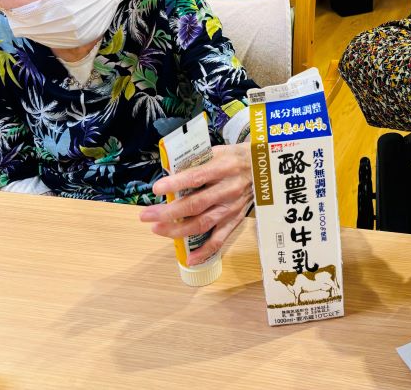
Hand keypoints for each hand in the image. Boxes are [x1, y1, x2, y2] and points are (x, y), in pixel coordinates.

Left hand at [139, 143, 252, 264]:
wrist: (264, 167)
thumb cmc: (234, 158)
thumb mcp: (217, 151)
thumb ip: (195, 162)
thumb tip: (167, 173)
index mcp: (223, 168)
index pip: (196, 177)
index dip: (176, 184)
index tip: (156, 189)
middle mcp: (228, 189)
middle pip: (195, 204)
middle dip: (168, 212)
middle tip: (146, 215)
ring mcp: (232, 207)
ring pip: (202, 223)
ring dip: (177, 230)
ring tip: (156, 229)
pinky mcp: (235, 220)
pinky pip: (219, 239)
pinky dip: (204, 251)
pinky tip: (188, 258)